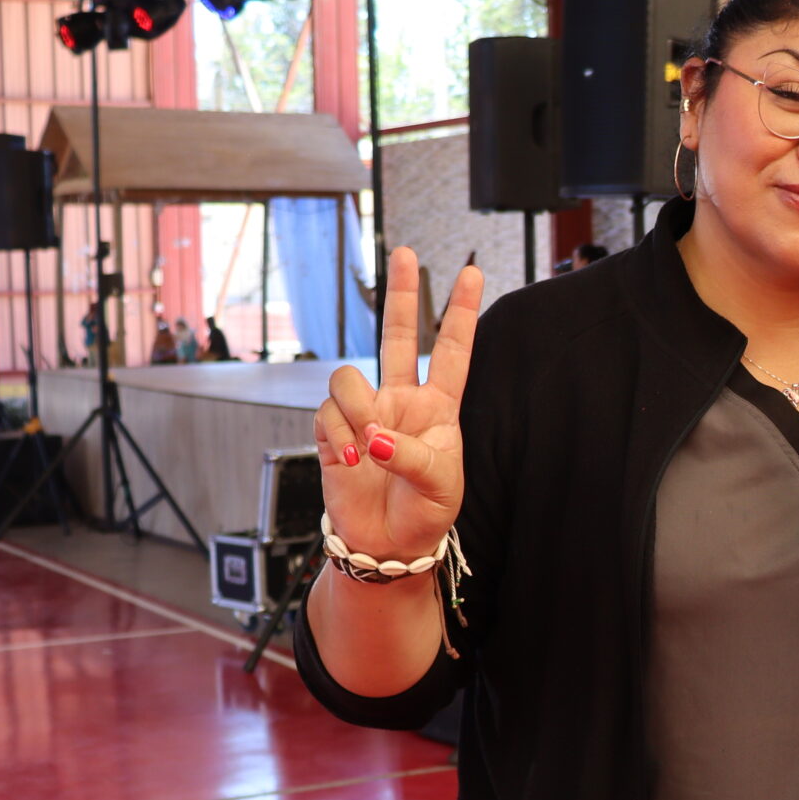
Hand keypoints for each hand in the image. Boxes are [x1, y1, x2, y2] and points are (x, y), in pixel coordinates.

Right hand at [313, 246, 483, 562]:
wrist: (387, 545)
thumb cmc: (424, 514)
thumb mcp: (440, 485)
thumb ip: (412, 456)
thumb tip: (376, 435)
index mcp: (439, 407)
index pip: (451, 351)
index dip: (460, 313)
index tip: (473, 272)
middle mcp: (400, 400)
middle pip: (396, 335)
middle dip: (402, 294)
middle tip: (406, 254)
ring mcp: (365, 413)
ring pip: (347, 378)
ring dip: (355, 410)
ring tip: (369, 448)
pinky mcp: (333, 432)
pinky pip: (326, 415)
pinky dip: (338, 437)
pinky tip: (351, 460)